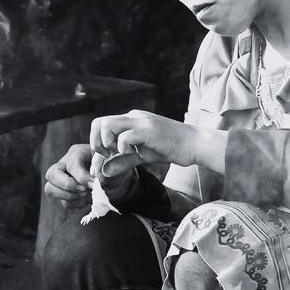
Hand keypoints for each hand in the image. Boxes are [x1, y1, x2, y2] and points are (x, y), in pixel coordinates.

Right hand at [43, 142, 144, 206]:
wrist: (117, 180)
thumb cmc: (114, 166)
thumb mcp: (114, 163)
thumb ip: (106, 167)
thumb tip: (97, 179)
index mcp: (77, 153)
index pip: (71, 165)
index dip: (82, 177)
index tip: (94, 183)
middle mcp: (65, 164)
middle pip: (51, 174)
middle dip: (67, 186)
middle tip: (83, 190)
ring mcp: (62, 180)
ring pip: (50, 189)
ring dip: (69, 196)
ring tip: (86, 195)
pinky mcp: (65, 194)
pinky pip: (63, 202)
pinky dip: (76, 204)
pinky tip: (88, 198)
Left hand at [91, 110, 215, 173]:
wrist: (194, 144)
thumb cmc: (169, 148)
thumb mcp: (140, 156)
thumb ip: (121, 162)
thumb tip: (102, 172)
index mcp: (129, 120)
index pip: (101, 125)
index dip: (96, 144)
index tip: (103, 160)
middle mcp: (132, 117)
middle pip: (99, 123)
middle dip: (97, 143)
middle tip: (108, 156)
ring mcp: (140, 121)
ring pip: (108, 125)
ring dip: (108, 143)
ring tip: (121, 153)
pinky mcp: (148, 130)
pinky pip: (125, 136)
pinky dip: (123, 148)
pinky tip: (135, 153)